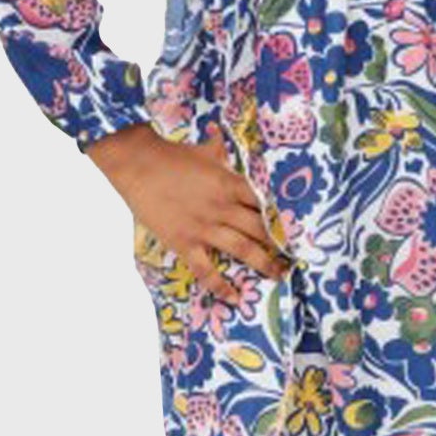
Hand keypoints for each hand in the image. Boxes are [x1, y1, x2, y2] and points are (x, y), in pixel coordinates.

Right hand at [86, 120, 290, 302]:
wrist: (137, 165)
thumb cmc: (172, 155)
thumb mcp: (206, 150)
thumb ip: (223, 151)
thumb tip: (227, 136)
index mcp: (230, 184)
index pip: (264, 202)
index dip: (282, 215)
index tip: (298, 226)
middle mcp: (222, 208)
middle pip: (260, 229)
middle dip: (280, 243)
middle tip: (295, 255)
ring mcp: (204, 228)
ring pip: (242, 249)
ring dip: (263, 264)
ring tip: (279, 275)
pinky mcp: (185, 243)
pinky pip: (206, 270)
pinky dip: (220, 286)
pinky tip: (234, 298)